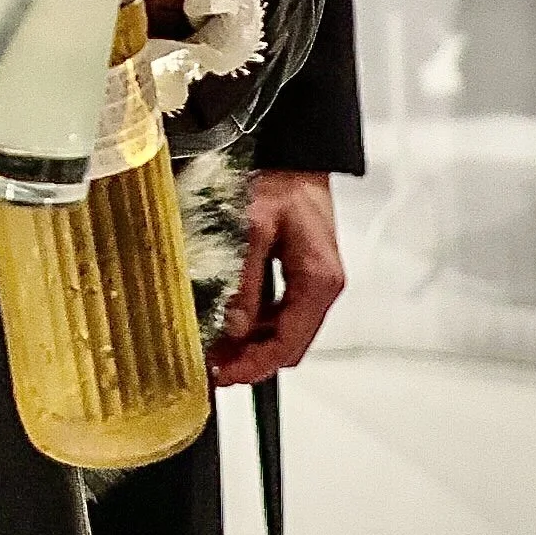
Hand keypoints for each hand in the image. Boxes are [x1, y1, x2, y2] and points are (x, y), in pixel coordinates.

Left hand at [211, 168, 344, 385]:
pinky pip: (281, 311)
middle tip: (212, 365)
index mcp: (318, 283)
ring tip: (214, 345)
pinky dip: (256, 322)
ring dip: (251, 343)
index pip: (288, 345)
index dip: (254, 366)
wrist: (298, 157)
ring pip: (284, 331)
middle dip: (251, 360)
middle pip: (289, 345)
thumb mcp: (254, 229)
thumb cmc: (281, 184)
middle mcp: (323, 290)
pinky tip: (229, 318)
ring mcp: (315, 284)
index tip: (224, 376)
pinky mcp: (304, 276)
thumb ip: (245, 281)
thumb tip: (232, 329)